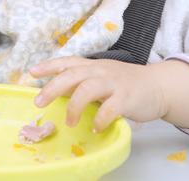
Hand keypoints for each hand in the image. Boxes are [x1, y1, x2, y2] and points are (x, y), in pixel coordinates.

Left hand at [30, 57, 167, 131]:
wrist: (157, 85)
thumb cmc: (125, 83)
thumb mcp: (101, 77)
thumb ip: (81, 81)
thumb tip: (56, 91)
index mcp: (93, 66)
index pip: (67, 62)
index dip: (49, 66)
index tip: (31, 73)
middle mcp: (101, 71)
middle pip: (72, 75)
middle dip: (53, 88)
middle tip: (39, 102)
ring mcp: (114, 83)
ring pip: (88, 89)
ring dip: (75, 106)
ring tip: (70, 122)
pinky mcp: (127, 97)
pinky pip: (110, 108)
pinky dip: (100, 119)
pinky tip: (96, 127)